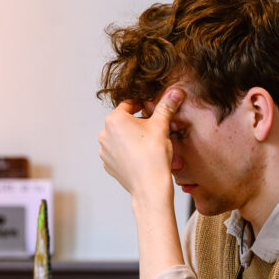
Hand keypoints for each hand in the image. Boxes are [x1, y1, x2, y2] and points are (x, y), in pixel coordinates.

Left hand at [97, 87, 184, 204]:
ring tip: (148, 143)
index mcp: (114, 120)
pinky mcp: (108, 164)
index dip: (142, 104)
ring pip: (120, 136)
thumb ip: (166, 106)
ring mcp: (104, 150)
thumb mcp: (162, 125)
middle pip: (123, 121)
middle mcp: (104, 134)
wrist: (150, 187)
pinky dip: (127, 150)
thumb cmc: (154, 156)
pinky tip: (141, 155)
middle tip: (153, 127)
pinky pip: (118, 151)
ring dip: (131, 136)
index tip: (152, 108)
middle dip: (137, 122)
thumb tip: (175, 92)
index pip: (129, 104)